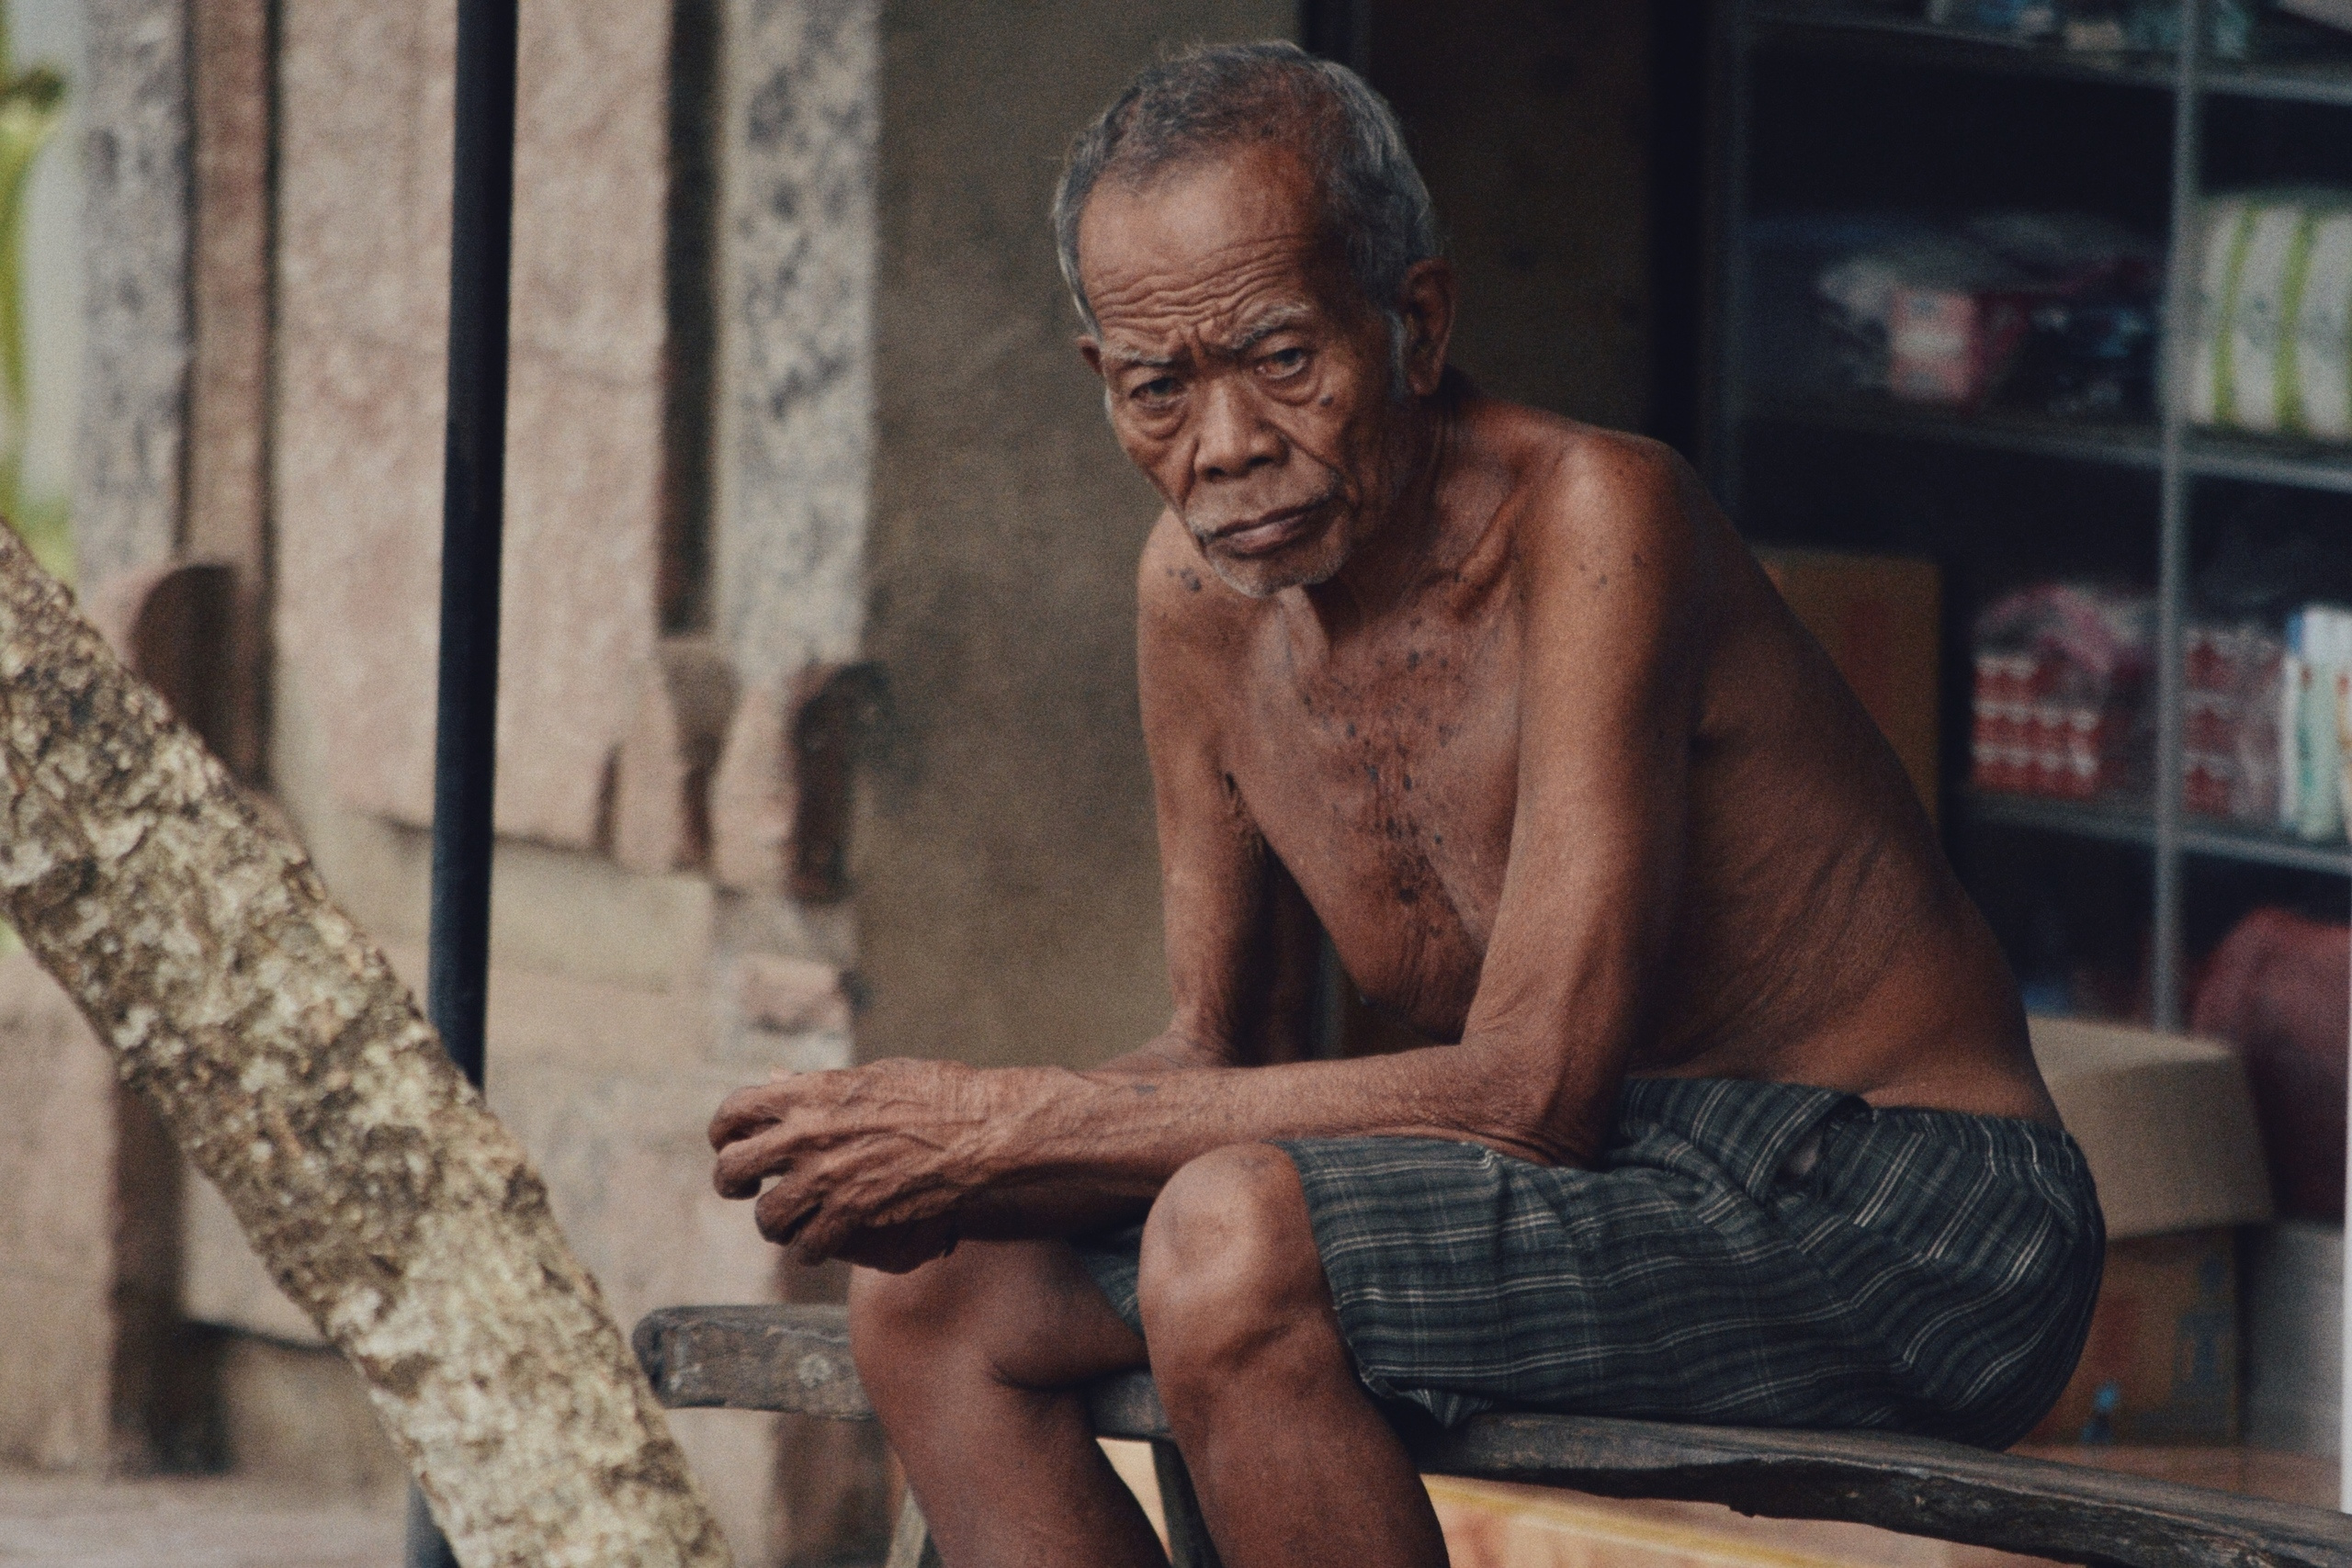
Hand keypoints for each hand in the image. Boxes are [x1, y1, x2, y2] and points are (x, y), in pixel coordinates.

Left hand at [708, 1058, 993, 1263]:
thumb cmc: (933, 1092)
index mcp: (809, 1092)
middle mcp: (807, 1134)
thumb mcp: (869, 1074)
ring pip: (767, 1217)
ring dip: (773, 1224)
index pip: (735, 1113)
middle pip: (734, 1169)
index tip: (730, 1143)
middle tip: (746, 1189)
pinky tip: (819, 1245)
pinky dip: (810, 1249)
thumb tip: (775, 1080)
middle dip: (732, 1183)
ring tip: (786, 1224)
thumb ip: (815, 1085)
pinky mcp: (854, 1212)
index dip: (723, 1132)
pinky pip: (809, 1245)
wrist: (977, 1128)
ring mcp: (828, 1177)